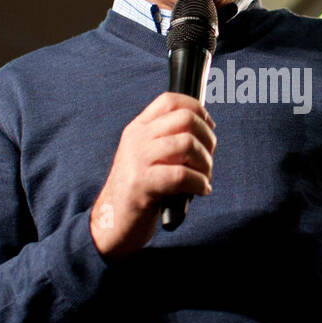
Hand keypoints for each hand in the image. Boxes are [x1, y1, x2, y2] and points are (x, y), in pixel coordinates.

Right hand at [89, 92, 215, 258]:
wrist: (112, 222)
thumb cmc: (139, 191)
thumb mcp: (147, 157)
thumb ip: (168, 140)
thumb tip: (206, 128)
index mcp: (138, 128)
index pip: (170, 100)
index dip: (197, 109)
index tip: (209, 127)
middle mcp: (136, 139)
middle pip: (185, 119)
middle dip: (208, 138)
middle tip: (208, 159)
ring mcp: (137, 160)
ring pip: (188, 144)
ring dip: (206, 163)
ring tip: (204, 177)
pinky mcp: (142, 184)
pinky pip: (183, 175)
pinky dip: (200, 183)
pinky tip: (201, 190)